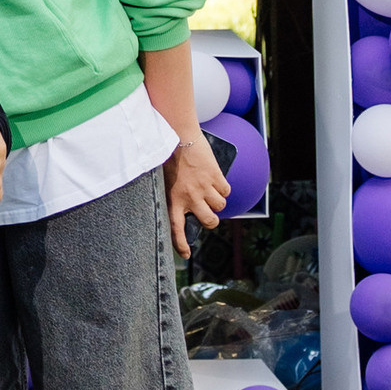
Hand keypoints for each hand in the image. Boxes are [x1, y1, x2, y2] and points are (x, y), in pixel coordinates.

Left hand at [165, 127, 230, 259]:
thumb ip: (173, 194)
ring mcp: (204, 187)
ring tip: (209, 191)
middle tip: (207, 213)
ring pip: (220, 205)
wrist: (178, 134)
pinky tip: (216, 180)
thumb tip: (184, 207)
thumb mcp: (164, 179)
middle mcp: (190, 197)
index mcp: (173, 199)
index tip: (186, 255)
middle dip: (211, 220)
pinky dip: (223, 187)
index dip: (182, 244)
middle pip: (209, 221)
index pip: (176, 228)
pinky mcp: (215, 176)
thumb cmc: (168, 156)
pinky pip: (226, 190)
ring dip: (217, 201)